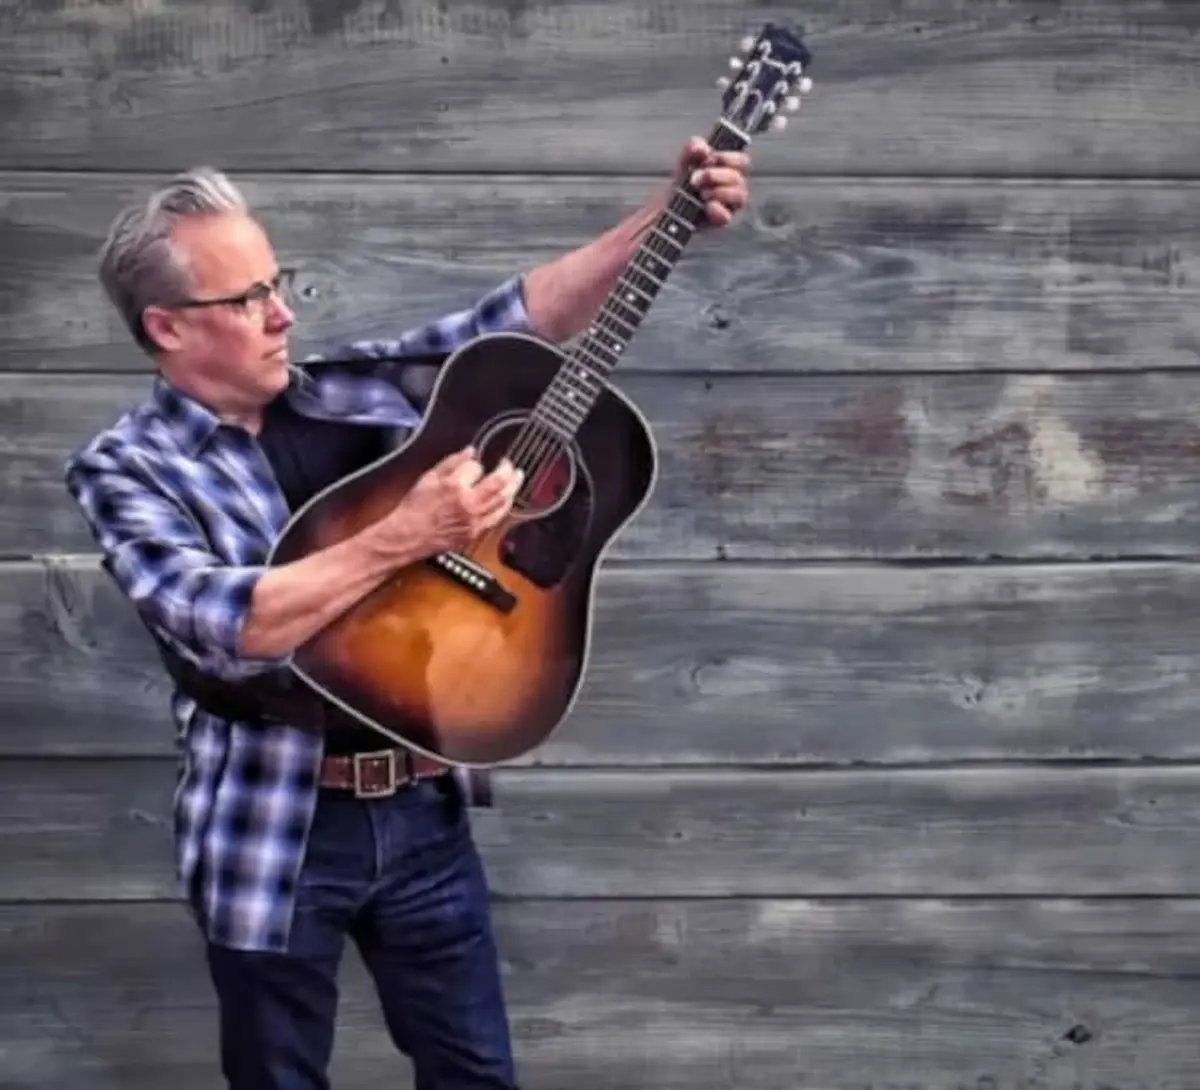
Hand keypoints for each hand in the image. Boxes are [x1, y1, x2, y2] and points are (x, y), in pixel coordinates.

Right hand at [385, 446, 522, 555]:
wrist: (408, 535)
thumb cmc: (415, 508)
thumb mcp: (429, 477)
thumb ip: (452, 462)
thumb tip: (470, 451)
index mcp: (454, 486)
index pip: (477, 467)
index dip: (477, 463)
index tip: (475, 463)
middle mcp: (468, 503)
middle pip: (499, 483)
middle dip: (509, 471)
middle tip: (511, 465)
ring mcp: (474, 520)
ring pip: (503, 502)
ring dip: (512, 488)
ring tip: (516, 479)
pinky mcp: (475, 532)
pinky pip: (496, 518)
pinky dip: (504, 506)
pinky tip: (505, 500)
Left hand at [674, 136, 749, 228]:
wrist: (669, 206)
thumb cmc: (683, 183)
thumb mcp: (685, 162)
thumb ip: (692, 149)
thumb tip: (702, 148)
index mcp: (730, 170)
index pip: (742, 162)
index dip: (727, 158)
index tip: (708, 160)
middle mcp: (734, 188)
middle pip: (739, 178)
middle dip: (715, 175)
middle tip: (695, 179)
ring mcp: (729, 206)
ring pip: (739, 196)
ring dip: (718, 191)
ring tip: (701, 193)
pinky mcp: (720, 221)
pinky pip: (727, 217)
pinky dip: (717, 210)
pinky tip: (707, 206)